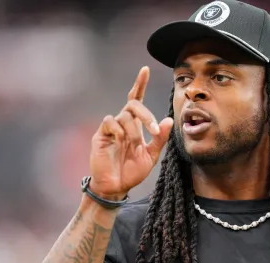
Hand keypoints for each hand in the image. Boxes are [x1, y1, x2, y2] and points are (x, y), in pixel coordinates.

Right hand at [89, 66, 173, 199]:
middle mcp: (122, 123)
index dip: (140, 83)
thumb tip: (169, 120)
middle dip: (146, 115)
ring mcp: (111, 128)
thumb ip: (160, 139)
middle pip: (133, 104)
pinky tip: (121, 141)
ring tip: (135, 144)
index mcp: (135, 125)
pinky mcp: (101, 135)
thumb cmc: (132, 171)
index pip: (136, 99)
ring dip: (134, 130)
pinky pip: (110, 122)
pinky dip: (119, 130)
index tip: (145, 69)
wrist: (116, 187)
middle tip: (153, 130)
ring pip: (124, 115)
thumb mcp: (151, 156)